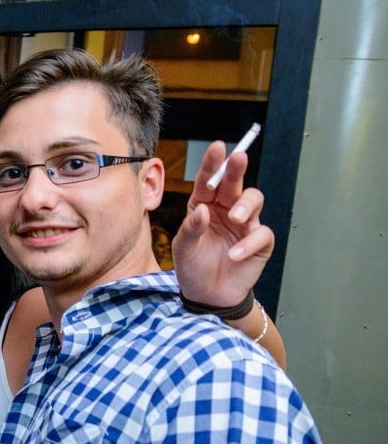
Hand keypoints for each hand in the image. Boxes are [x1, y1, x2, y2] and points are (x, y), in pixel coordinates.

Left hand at [172, 141, 273, 306]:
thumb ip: (191, 229)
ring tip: (235, 217)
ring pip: (254, 200)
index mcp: (204, 205)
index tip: (217, 147)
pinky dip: (249, 243)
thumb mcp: (182, 249)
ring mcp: (244, 224)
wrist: (206, 296)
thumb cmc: (192, 266)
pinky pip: (261, 234)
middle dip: (236, 169)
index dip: (213, 163)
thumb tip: (202, 210)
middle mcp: (226, 209)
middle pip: (235, 183)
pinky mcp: (258, 243)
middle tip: (237, 158)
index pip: (209, 180)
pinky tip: (234, 254)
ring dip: (246, 205)